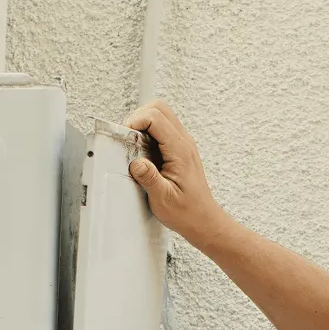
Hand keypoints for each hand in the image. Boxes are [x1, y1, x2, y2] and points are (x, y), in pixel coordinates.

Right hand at [125, 100, 226, 247]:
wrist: (203, 221)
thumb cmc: (187, 213)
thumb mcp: (163, 198)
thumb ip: (149, 178)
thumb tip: (136, 162)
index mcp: (180, 150)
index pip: (155, 117)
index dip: (135, 121)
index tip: (125, 136)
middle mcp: (184, 143)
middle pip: (159, 108)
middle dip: (138, 116)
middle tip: (127, 136)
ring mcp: (183, 145)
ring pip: (161, 116)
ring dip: (144, 123)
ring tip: (133, 144)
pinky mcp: (180, 150)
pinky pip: (163, 129)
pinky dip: (149, 133)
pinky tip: (143, 152)